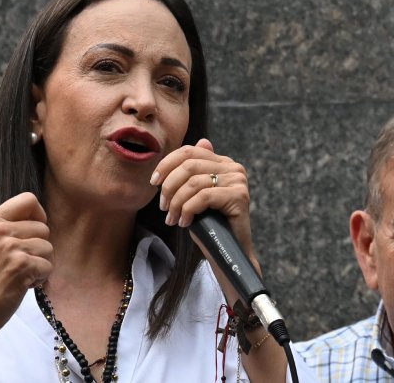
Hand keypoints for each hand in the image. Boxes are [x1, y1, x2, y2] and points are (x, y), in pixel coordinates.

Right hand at [0, 192, 52, 336]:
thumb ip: (9, 227)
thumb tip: (40, 217)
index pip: (29, 199)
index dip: (38, 216)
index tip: (31, 234)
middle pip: (44, 227)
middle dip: (39, 248)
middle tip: (21, 263)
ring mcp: (9, 247)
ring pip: (49, 247)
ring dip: (41, 264)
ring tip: (21, 274)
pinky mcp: (20, 265)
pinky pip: (48, 266)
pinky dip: (41, 278)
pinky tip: (23, 284)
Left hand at [151, 138, 255, 265]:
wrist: (229, 251)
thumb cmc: (210, 224)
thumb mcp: (197, 194)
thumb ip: (197, 171)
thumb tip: (202, 140)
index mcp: (223, 162)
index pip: (189, 151)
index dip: (167, 164)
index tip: (154, 182)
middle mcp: (233, 167)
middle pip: (189, 166)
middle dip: (169, 187)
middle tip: (163, 207)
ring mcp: (238, 181)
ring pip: (193, 183)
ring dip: (176, 203)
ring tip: (172, 218)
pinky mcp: (239, 196)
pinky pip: (203, 197)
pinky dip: (188, 210)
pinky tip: (184, 222)